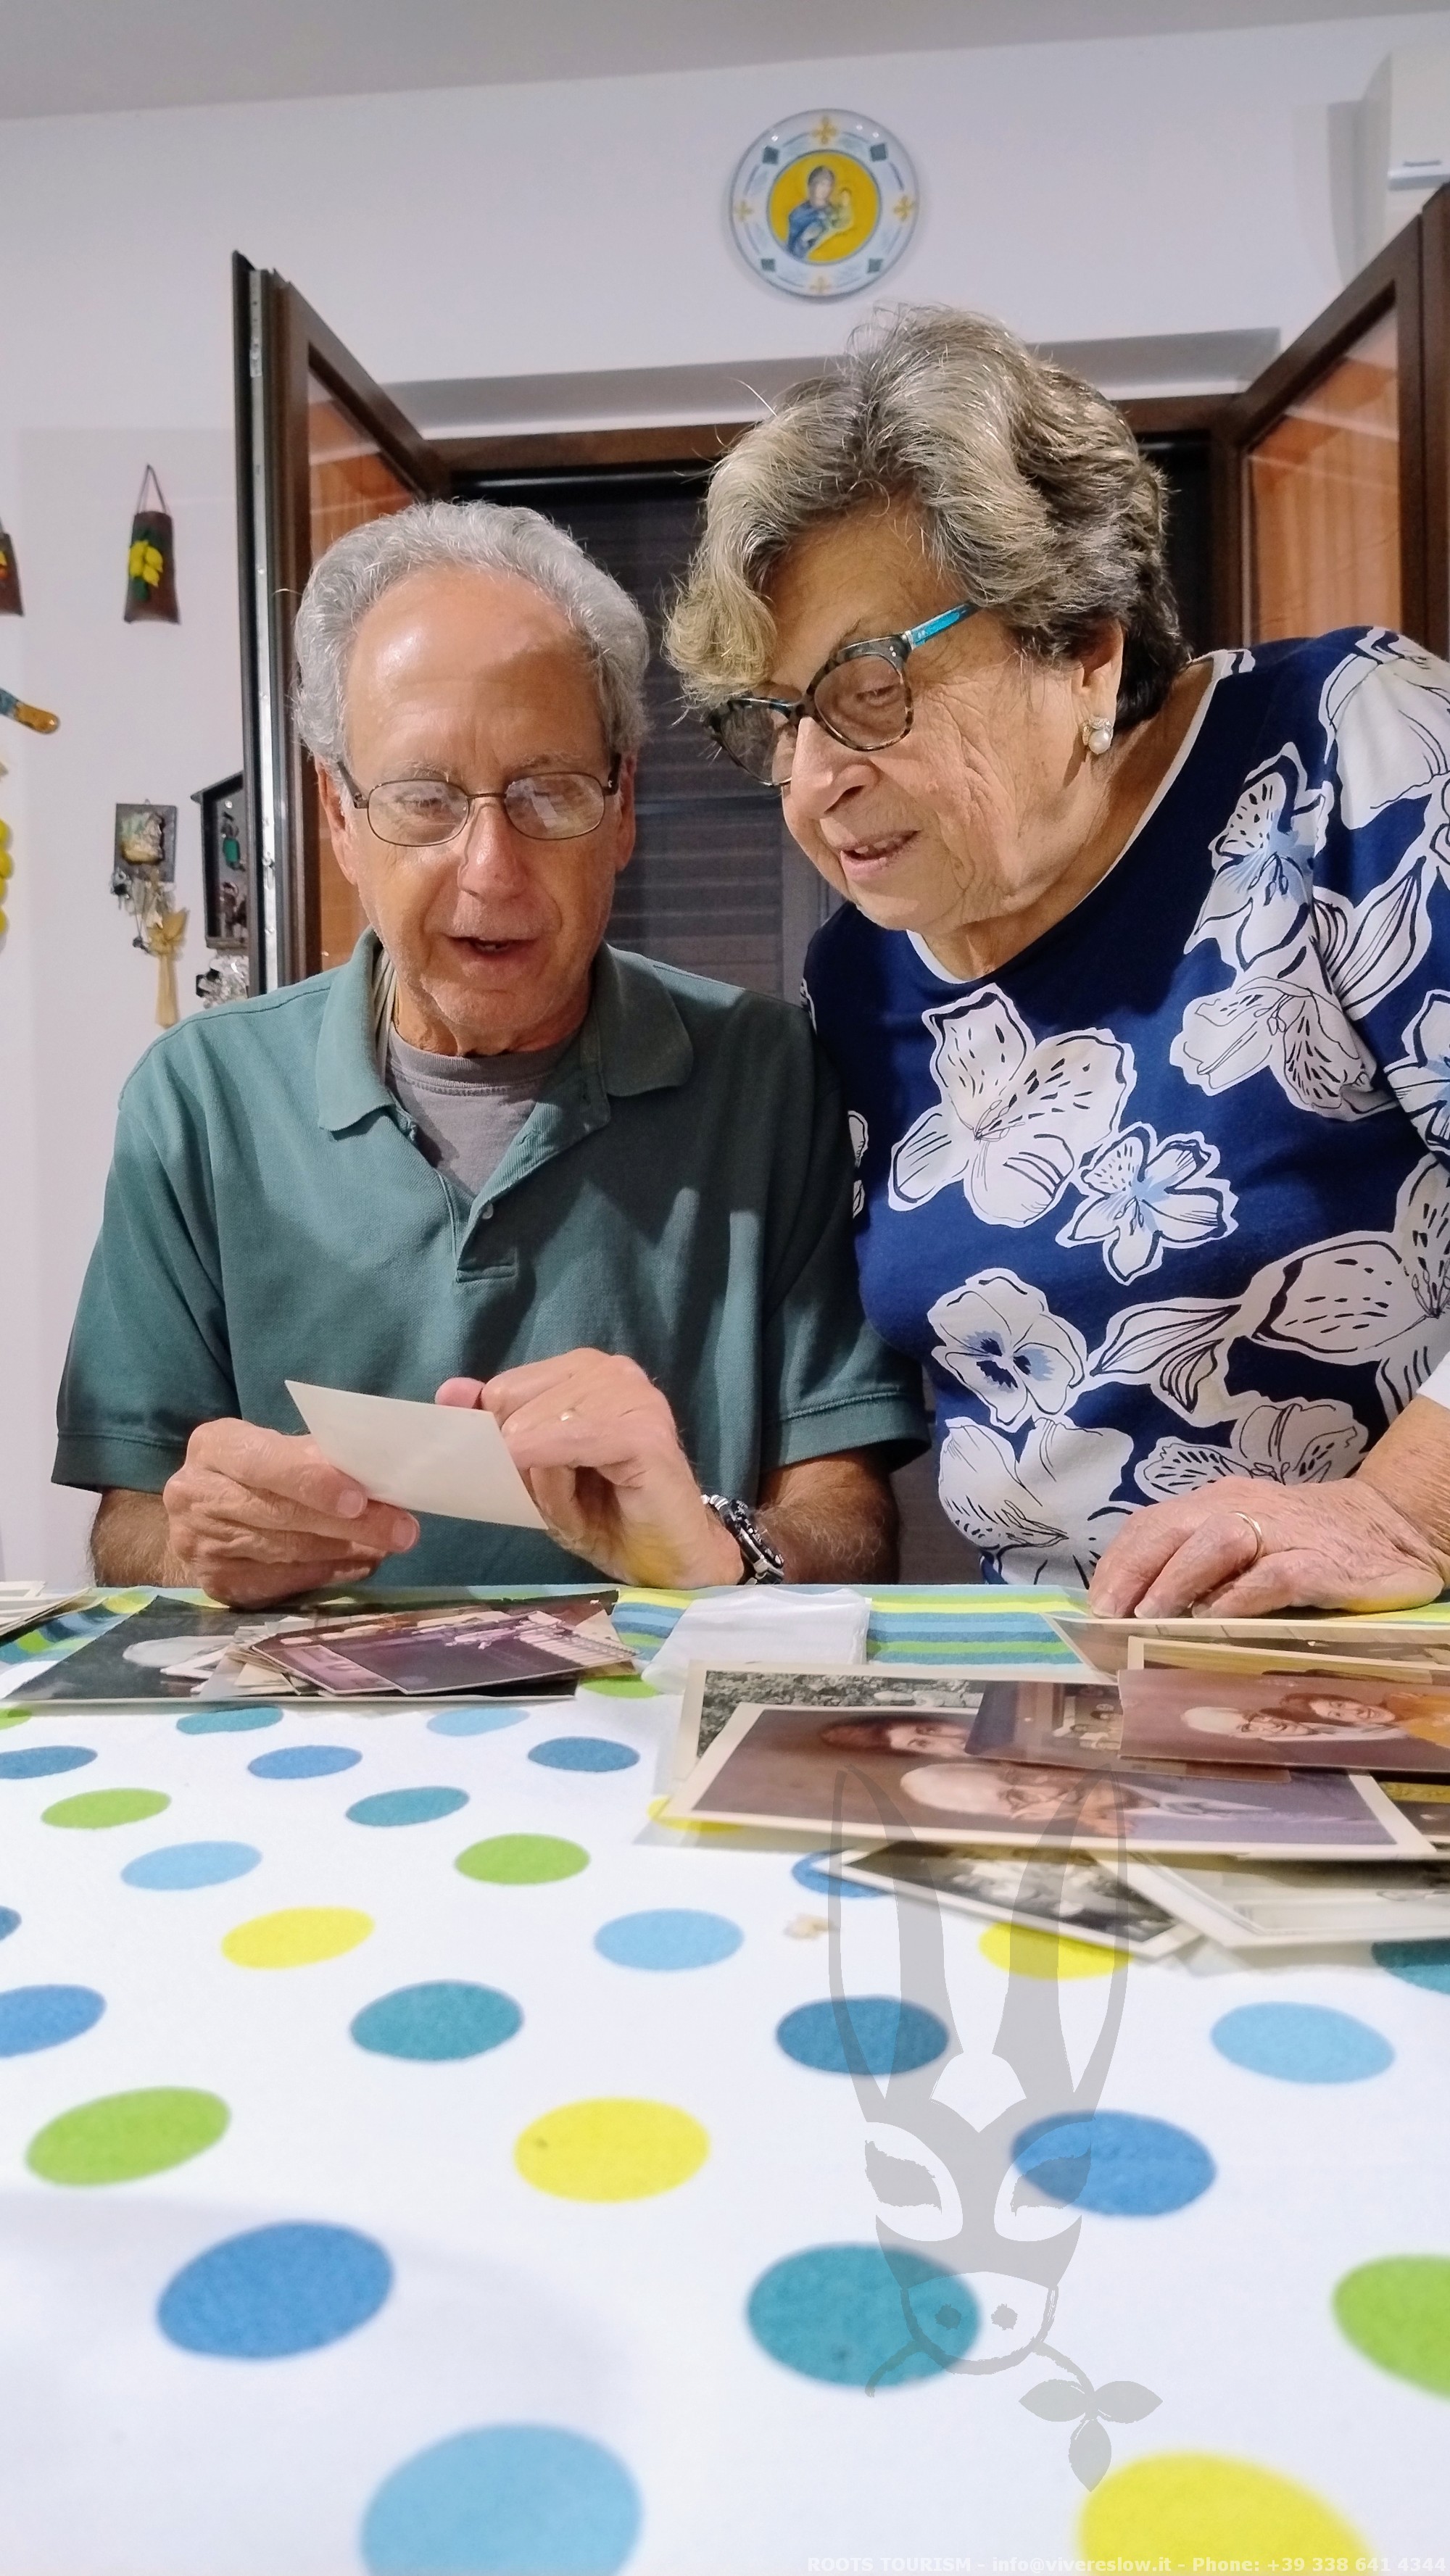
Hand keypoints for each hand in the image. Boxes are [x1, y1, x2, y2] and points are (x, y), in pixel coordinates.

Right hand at [162, 1420, 418, 1605]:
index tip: (359, 1498)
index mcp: (214, 1447)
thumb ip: (317, 1456)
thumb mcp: (276, 1449)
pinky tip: (357, 1564)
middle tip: (401, 1531)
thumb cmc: (254, 1472)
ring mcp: (200, 1543)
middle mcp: (195, 1494)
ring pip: (285, 1551)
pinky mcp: (214, 1582)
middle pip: (280, 1513)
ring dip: (343, 1550)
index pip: (263, 1462)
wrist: (202, 1514)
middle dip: (348, 1524)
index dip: (312, 1482)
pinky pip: (280, 1582)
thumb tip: (378, 1473)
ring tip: (385, 1545)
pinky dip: (325, 1573)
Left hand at [436, 1353, 742, 1587]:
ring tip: (582, 1499)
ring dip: (543, 1478)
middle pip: (514, 1403)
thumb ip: (494, 1429)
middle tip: (559, 1495)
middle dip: (519, 1459)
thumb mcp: (533, 1473)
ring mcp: (633, 1394)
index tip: (517, 1474)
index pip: (503, 1388)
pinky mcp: (645, 1431)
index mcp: (582, 1371)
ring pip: (537, 1424)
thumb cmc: (603, 1516)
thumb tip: (450, 1391)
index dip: (497, 1437)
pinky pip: (571, 1441)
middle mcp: (610, 1369)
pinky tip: (564, 1495)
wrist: (668, 1562)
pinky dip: (552, 1470)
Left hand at [1087, 1471, 1449, 1618]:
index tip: (1094, 1603)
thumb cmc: (1307, 1539)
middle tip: (1108, 1615)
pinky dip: (1241, 1598)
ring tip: (1150, 1618)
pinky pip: (1274, 1577)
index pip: (1152, 1523)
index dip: (1119, 1562)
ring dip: (1177, 1580)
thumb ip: (1201, 1560)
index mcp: (1218, 1502)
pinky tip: (1216, 1621)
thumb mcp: (1246, 1537)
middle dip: (1134, 1571)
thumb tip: (1139, 1607)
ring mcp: (1283, 1534)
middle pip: (1173, 1527)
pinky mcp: (1320, 1563)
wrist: (1392, 1525)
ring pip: (1217, 1543)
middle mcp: (1243, 1509)